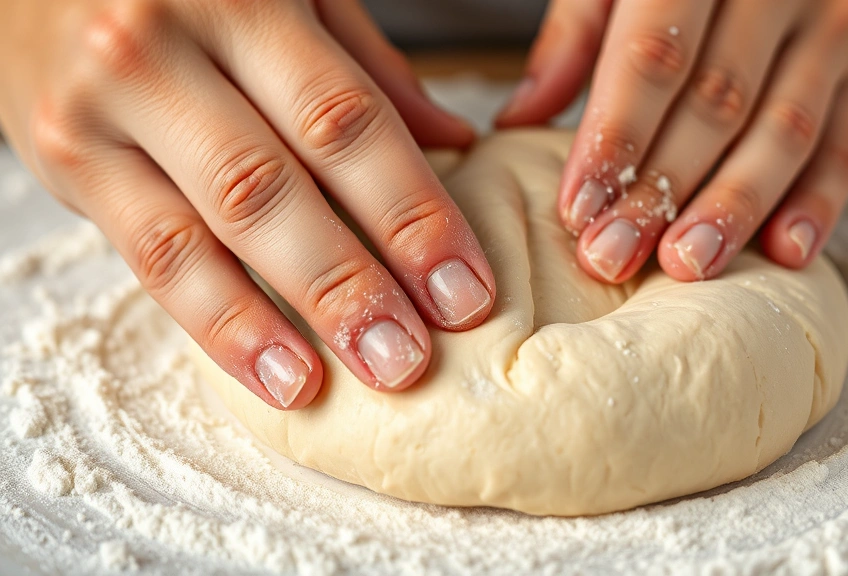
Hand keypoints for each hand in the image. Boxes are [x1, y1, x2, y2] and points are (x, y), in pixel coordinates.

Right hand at [0, 0, 494, 407]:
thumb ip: (362, 66)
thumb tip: (450, 142)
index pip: (345, 121)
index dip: (412, 213)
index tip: (466, 287)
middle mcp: (162, 45)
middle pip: (274, 185)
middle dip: (354, 281)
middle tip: (416, 355)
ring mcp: (102, 106)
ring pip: (205, 232)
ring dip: (289, 319)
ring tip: (358, 373)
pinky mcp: (60, 156)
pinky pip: (148, 257)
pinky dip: (219, 323)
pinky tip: (275, 371)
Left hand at [497, 0, 847, 282]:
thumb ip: (574, 37)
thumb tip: (517, 121)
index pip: (655, 56)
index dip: (617, 138)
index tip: (579, 209)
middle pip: (716, 104)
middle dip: (662, 190)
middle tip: (613, 258)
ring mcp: (832, 26)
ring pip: (783, 130)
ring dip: (733, 208)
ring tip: (686, 266)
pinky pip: (846, 143)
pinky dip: (818, 203)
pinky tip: (784, 255)